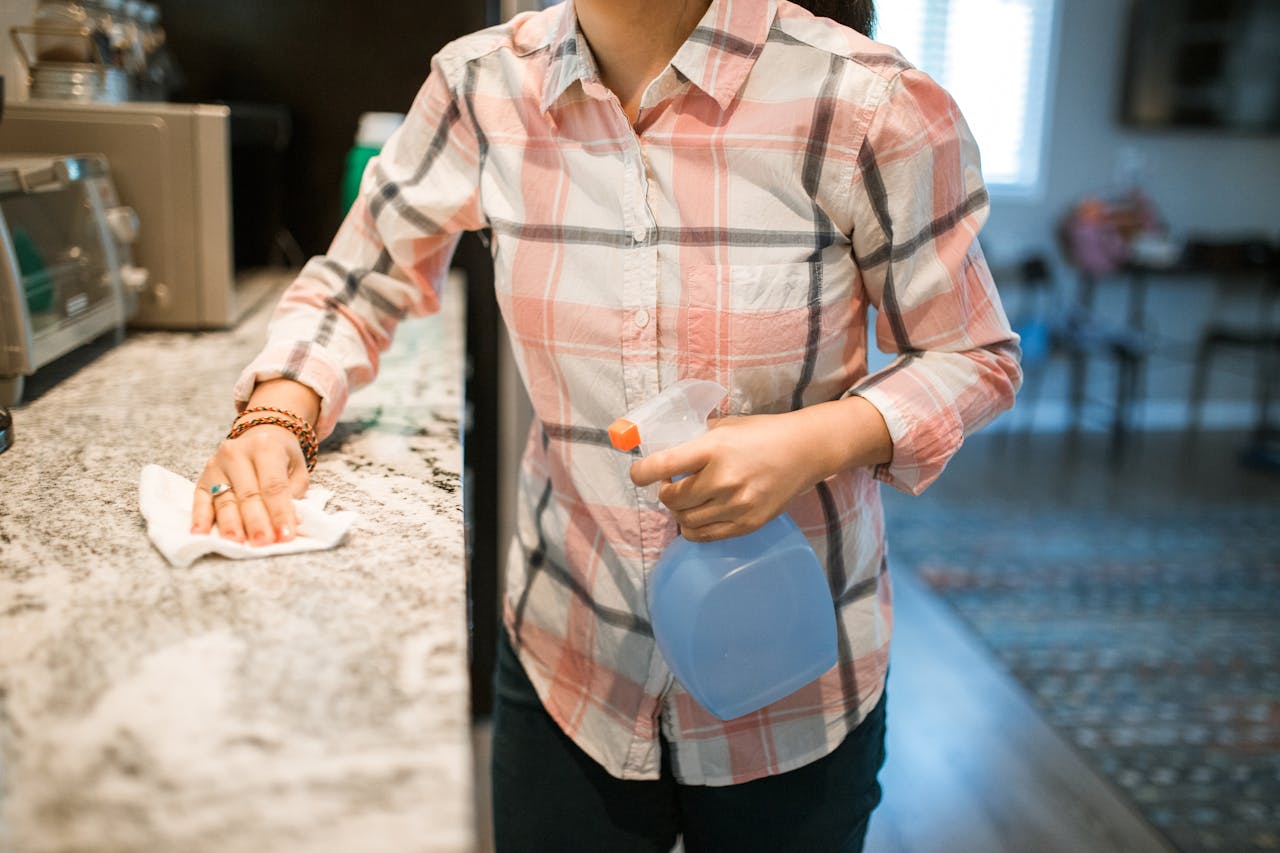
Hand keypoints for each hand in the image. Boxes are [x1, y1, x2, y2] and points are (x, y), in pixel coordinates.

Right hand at [190, 379, 320, 544]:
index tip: (285, 536)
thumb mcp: (297, 468)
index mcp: (265, 447)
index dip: (280, 512)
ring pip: (224, 500)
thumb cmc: (282, 457)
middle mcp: (237, 453)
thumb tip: (286, 521)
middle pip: (248, 494)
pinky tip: (200, 534)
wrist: (260, 436)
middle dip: (256, 522)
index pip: (273, 485)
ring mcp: (216, 465)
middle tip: (263, 543)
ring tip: (237, 544)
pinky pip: (200, 500)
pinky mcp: (203, 478)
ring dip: (231, 525)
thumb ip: (293, 492)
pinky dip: (200, 518)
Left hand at [628, 413, 822, 542]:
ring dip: (678, 511)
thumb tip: (663, 450)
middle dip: (664, 492)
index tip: (638, 474)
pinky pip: (704, 536)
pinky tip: (696, 516)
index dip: (641, 472)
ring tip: (685, 499)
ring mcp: (736, 505)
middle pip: (671, 498)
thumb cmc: (763, 433)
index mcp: (713, 449)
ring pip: (685, 520)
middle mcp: (723, 479)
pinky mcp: (747, 523)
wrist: (805, 451)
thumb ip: (695, 440)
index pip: (662, 465)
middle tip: (671, 484)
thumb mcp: (725, 426)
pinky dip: (692, 529)